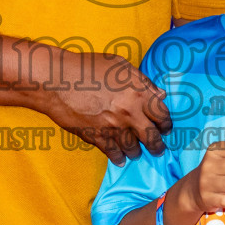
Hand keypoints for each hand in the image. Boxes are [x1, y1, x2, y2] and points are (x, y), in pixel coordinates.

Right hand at [36, 51, 170, 164]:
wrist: (57, 79)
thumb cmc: (87, 67)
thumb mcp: (120, 65)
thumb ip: (143, 81)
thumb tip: (160, 95)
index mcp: (138, 93)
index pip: (162, 115)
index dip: (166, 123)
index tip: (165, 128)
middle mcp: (130, 113)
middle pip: (152, 137)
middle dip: (157, 146)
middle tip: (158, 149)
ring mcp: (113, 127)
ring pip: (133, 148)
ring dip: (136, 152)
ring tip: (136, 153)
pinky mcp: (96, 137)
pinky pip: (112, 152)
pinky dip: (118, 158)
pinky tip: (120, 159)